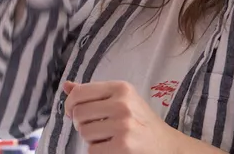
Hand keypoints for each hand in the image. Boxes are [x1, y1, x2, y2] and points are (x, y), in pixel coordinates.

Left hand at [63, 81, 185, 153]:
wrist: (167, 146)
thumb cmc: (141, 122)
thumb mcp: (122, 100)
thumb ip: (94, 93)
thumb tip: (66, 86)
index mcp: (121, 88)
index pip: (80, 92)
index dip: (69, 104)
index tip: (71, 112)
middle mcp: (122, 104)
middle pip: (78, 113)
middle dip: (81, 124)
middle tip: (94, 128)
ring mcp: (123, 125)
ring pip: (84, 132)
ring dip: (91, 139)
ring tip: (107, 137)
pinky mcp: (123, 145)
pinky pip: (92, 150)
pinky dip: (98, 151)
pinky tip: (112, 148)